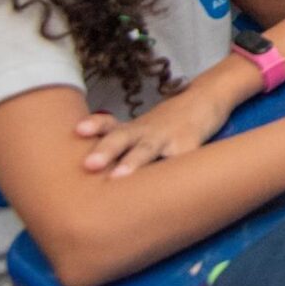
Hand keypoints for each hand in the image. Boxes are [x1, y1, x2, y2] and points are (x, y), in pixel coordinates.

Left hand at [74, 70, 235, 176]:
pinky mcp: (190, 146)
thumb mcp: (141, 132)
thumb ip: (120, 148)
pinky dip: (172, 174)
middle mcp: (145, 132)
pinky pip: (179, 162)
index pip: (108, 125)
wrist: (206, 99)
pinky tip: (167, 186)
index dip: (94, 126)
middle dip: (105, 150)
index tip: (78, 130)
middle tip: (89, 164)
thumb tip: (91, 181)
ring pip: (147, 149)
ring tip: (118, 176)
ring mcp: (167, 137)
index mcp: (132, 130)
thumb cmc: (166, 126)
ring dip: (132, 162)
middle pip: (122, 137)